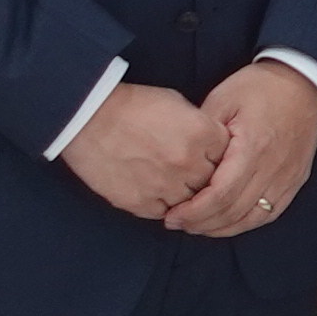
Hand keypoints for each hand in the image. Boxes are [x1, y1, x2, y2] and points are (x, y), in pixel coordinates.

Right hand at [61, 80, 223, 223]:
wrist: (87, 117)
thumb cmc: (131, 105)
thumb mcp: (176, 102)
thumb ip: (200, 125)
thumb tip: (211, 142)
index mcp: (202, 134)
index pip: (229, 156)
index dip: (218, 156)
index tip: (209, 155)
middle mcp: (188, 163)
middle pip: (212, 182)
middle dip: (204, 177)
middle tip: (189, 170)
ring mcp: (166, 186)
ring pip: (190, 203)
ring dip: (184, 194)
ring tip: (168, 180)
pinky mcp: (142, 203)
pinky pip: (164, 212)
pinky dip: (161, 204)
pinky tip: (152, 189)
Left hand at [161, 62, 316, 238]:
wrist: (305, 83)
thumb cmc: (261, 87)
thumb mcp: (223, 99)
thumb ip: (202, 134)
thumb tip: (183, 162)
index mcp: (252, 148)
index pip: (220, 195)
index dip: (194, 212)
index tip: (172, 215)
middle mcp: (273, 169)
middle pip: (234, 212)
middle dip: (202, 224)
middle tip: (178, 223)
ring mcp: (287, 178)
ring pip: (252, 218)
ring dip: (222, 228)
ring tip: (198, 227)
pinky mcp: (294, 181)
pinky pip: (269, 213)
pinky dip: (245, 223)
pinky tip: (227, 223)